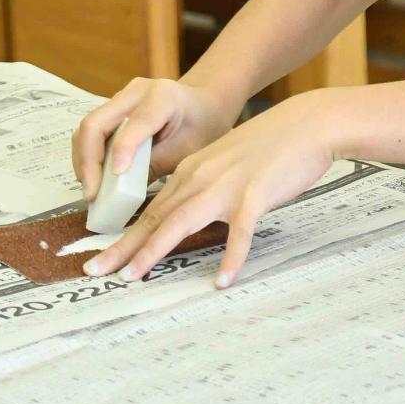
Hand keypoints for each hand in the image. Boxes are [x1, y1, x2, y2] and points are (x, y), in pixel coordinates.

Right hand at [72, 77, 239, 197]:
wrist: (205, 104)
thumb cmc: (202, 126)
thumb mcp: (188, 149)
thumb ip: (155, 164)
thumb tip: (118, 191)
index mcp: (163, 97)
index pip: (136, 122)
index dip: (122, 149)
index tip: (116, 175)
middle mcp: (135, 92)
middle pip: (95, 123)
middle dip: (88, 161)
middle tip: (92, 194)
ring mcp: (120, 98)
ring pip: (87, 129)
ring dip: (84, 161)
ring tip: (92, 191)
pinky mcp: (112, 109)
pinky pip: (92, 133)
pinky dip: (88, 156)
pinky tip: (95, 179)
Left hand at [82, 93, 340, 287]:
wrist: (309, 123)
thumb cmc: (274, 145)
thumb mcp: (229, 162)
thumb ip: (208, 185)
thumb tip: (193, 215)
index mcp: (194, 170)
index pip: (152, 208)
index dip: (125, 236)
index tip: (103, 258)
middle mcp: (203, 177)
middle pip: (156, 217)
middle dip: (124, 247)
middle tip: (96, 272)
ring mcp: (228, 185)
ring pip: (182, 221)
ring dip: (155, 250)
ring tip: (134, 277)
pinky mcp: (256, 194)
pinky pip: (240, 232)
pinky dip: (231, 257)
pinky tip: (223, 279)